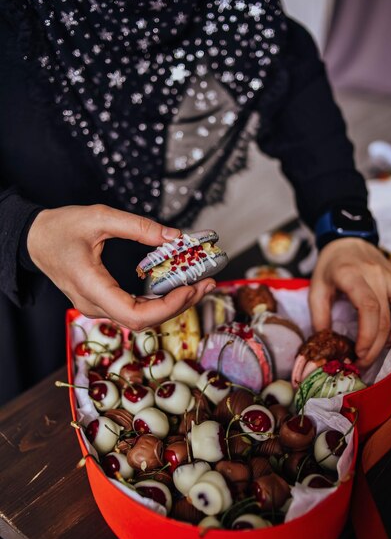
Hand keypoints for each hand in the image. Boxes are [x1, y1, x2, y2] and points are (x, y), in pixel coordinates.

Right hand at [27, 204, 215, 329]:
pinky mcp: (103, 302)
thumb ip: (139, 227)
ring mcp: (97, 306)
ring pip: (141, 319)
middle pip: (144, 321)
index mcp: (91, 287)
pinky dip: (159, 301)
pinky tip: (178, 287)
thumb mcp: (99, 217)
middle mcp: (94, 305)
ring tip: (199, 284)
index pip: (134, 315)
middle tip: (207, 283)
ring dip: (172, 305)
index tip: (190, 288)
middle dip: (179, 305)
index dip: (167, 307)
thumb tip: (175, 236)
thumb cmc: (60, 228)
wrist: (35, 239)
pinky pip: (135, 309)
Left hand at [309, 238, 390, 367]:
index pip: (368, 307)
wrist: (347, 240)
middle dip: (376, 346)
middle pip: (386, 315)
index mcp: (350, 274)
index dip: (367, 335)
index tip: (358, 353)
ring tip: (384, 344)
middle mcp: (375, 273)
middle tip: (364, 361)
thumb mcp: (315, 288)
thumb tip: (327, 344)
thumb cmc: (330, 267)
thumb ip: (319, 316)